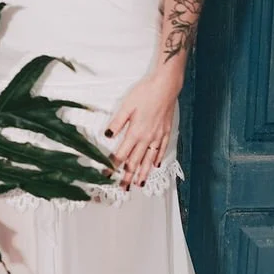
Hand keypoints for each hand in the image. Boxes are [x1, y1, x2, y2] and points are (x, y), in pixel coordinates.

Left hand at [104, 69, 182, 188]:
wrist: (166, 85)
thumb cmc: (145, 92)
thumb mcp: (126, 106)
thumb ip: (116, 123)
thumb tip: (106, 135)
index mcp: (135, 133)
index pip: (121, 155)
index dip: (112, 167)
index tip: (106, 176)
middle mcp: (147, 138)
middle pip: (135, 162)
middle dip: (128, 177)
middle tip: (122, 189)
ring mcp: (158, 136)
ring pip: (149, 160)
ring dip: (143, 173)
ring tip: (138, 184)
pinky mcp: (166, 131)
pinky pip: (161, 149)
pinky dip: (157, 159)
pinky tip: (155, 166)